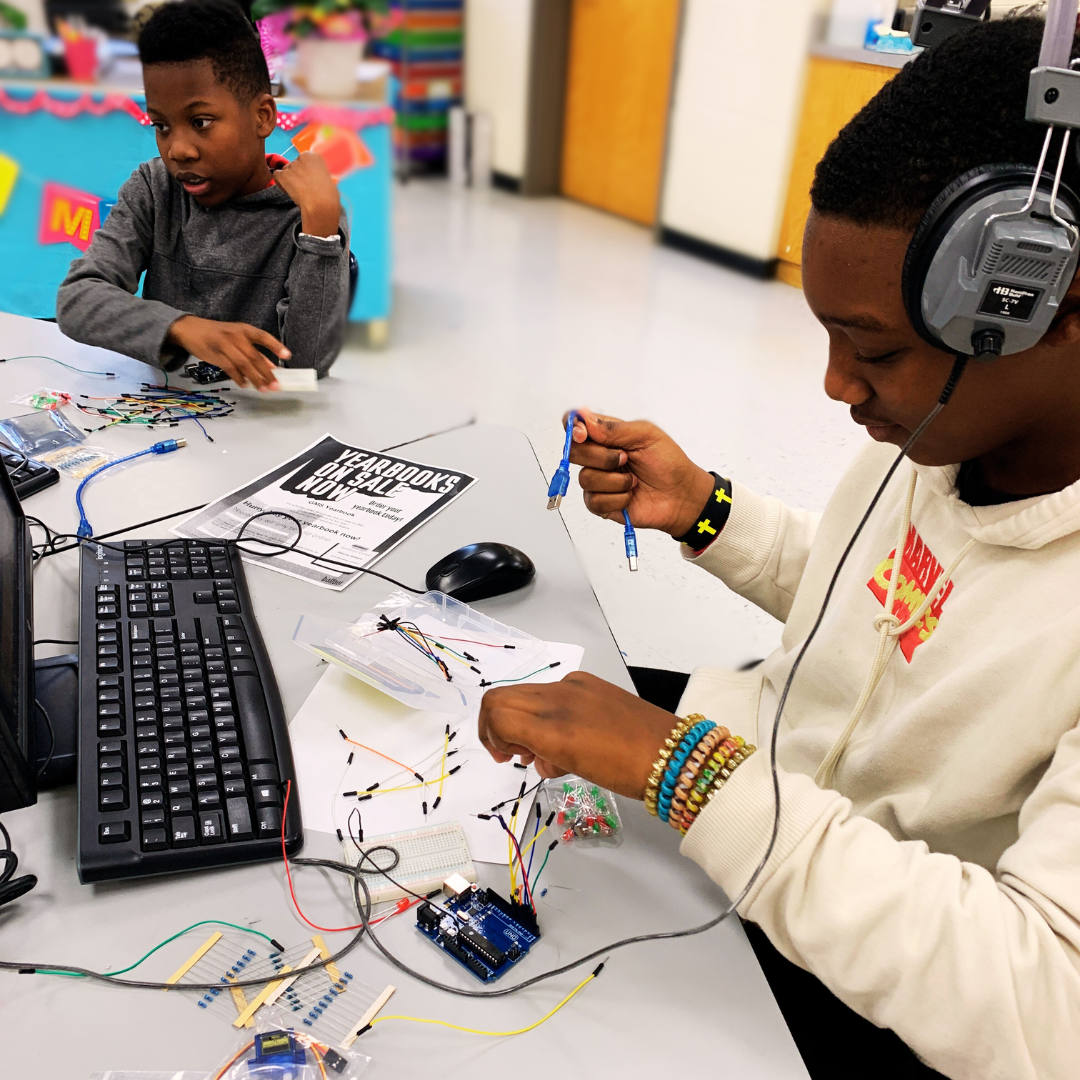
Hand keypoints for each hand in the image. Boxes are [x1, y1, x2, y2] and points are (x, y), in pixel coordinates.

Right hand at [167, 316, 284, 390]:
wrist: (189, 329)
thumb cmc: (218, 334)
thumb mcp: (237, 337)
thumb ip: (254, 351)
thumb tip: (272, 367)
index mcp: (244, 329)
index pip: (263, 337)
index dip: (276, 346)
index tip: (287, 355)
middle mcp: (236, 336)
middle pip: (254, 356)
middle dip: (267, 372)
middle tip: (276, 385)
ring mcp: (225, 345)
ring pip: (243, 364)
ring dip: (255, 378)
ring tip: (263, 389)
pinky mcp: (215, 355)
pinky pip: (230, 369)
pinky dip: (239, 378)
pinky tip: (245, 385)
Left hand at [272, 152, 340, 237]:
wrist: (321, 205)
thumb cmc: (328, 196)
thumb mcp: (328, 179)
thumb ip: (318, 174)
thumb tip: (317, 178)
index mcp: (314, 156)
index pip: (303, 160)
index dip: (305, 171)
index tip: (308, 180)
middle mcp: (302, 157)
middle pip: (294, 164)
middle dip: (296, 174)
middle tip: (302, 187)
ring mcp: (292, 166)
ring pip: (285, 170)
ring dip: (288, 179)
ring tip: (297, 191)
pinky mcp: (283, 175)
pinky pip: (277, 176)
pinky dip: (280, 183)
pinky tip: (288, 191)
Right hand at [478, 671, 677, 798]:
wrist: (674, 755)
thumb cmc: (625, 771)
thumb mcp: (573, 767)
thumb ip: (542, 754)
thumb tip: (530, 751)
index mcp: (554, 723)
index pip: (497, 713)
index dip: (491, 736)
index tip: (507, 757)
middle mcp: (559, 696)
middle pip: (502, 698)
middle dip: (497, 726)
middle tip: (512, 753)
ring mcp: (573, 686)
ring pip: (523, 695)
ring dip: (518, 720)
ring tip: (541, 751)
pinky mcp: (588, 683)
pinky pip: (549, 693)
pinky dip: (542, 714)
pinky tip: (563, 737)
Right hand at [566, 409, 715, 536]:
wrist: (681, 495)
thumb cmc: (668, 463)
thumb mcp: (646, 435)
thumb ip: (614, 428)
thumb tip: (585, 421)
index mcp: (606, 435)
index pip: (575, 426)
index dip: (573, 428)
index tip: (582, 433)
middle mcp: (598, 456)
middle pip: (573, 452)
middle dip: (600, 456)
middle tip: (625, 458)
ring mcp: (598, 480)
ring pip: (585, 478)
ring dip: (615, 481)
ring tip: (634, 481)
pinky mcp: (601, 503)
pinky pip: (594, 500)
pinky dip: (617, 498)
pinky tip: (630, 495)